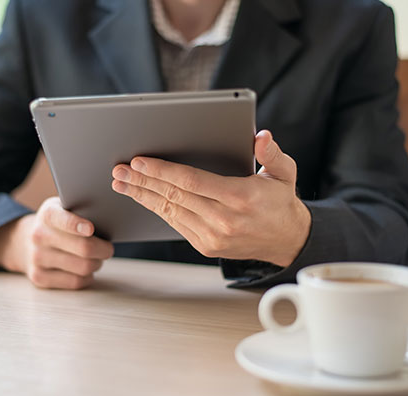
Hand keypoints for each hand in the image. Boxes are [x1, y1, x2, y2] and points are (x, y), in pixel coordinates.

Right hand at [0, 197, 113, 288]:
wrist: (25, 241)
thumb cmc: (57, 224)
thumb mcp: (64, 208)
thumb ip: (82, 210)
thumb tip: (109, 220)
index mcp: (47, 214)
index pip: (62, 219)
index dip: (77, 225)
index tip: (90, 229)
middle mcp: (39, 235)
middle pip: (83, 248)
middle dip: (103, 249)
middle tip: (108, 248)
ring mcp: (37, 258)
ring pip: (83, 267)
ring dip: (96, 264)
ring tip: (96, 258)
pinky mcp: (39, 277)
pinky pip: (75, 282)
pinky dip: (87, 277)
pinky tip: (85, 270)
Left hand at [111, 130, 310, 266]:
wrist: (288, 241)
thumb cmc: (280, 202)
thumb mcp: (284, 173)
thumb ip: (272, 153)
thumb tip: (261, 136)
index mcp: (239, 197)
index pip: (191, 181)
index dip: (162, 171)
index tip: (139, 161)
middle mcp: (223, 220)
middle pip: (173, 196)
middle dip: (143, 182)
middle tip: (119, 170)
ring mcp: (213, 236)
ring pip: (169, 212)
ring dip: (143, 196)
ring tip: (122, 183)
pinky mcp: (206, 246)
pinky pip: (175, 224)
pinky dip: (157, 209)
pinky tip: (143, 197)